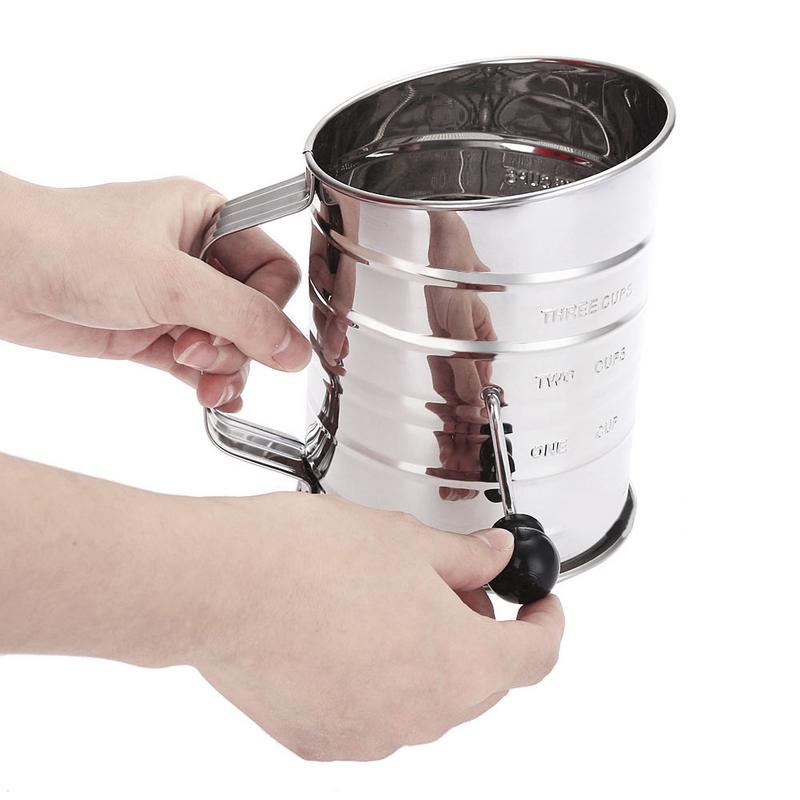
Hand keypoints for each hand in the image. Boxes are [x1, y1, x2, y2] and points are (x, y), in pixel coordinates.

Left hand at [0, 172, 310, 410]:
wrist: (0, 273)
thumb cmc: (70, 246)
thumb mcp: (172, 281)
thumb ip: (243, 316)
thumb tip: (295, 350)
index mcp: (209, 219)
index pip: (273, 270)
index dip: (271, 307)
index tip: (259, 337)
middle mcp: (196, 258)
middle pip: (253, 315)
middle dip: (237, 343)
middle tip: (201, 350)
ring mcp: (173, 298)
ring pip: (228, 344)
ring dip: (222, 367)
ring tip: (196, 375)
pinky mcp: (151, 332)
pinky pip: (198, 364)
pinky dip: (206, 382)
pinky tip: (210, 397)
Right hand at [191, 492, 563, 759]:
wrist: (221, 585)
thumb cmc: (309, 558)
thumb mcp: (407, 541)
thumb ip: (465, 558)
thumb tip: (495, 558)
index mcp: (459, 664)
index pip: (536, 657)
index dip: (547, 623)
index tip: (541, 605)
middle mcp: (421, 716)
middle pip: (480, 681)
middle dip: (478, 633)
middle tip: (450, 585)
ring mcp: (369, 736)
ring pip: (425, 699)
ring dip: (425, 657)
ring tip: (386, 602)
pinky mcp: (320, 740)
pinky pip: (372, 713)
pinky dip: (376, 678)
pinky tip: (345, 633)